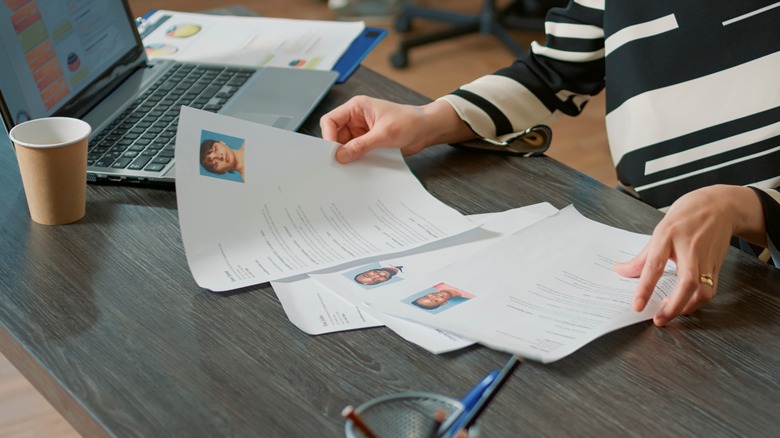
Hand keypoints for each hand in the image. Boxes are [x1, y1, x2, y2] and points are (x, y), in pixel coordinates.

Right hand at [320, 96, 473, 162]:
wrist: (426, 130)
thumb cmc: (409, 122)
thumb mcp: (384, 134)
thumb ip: (361, 145)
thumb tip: (341, 155)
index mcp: (356, 108)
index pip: (330, 120)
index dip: (328, 136)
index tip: (332, 152)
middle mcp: (356, 118)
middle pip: (335, 134)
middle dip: (336, 148)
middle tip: (338, 163)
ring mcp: (361, 131)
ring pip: (344, 145)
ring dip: (347, 155)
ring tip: (349, 166)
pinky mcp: (368, 142)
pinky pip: (355, 152)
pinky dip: (355, 159)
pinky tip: (358, 167)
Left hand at [614, 185, 765, 325]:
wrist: (719, 206)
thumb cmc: (686, 217)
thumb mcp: (659, 232)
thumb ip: (641, 257)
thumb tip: (620, 271)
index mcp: (668, 236)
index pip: (654, 265)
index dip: (645, 287)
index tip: (637, 305)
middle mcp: (689, 249)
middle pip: (686, 282)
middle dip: (673, 305)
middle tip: (659, 319)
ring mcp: (706, 258)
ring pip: (703, 290)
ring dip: (687, 307)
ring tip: (670, 314)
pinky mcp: (717, 266)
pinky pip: (710, 289)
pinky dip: (698, 302)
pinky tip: (685, 305)